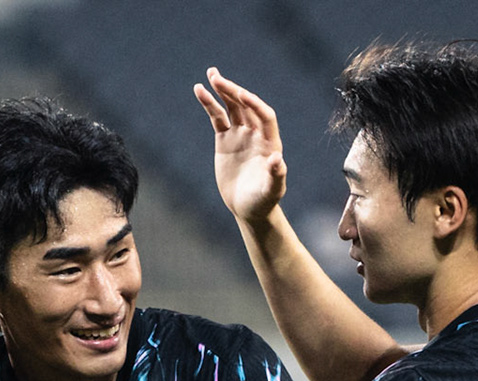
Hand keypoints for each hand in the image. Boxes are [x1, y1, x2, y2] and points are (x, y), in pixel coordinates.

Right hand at [194, 67, 287, 224]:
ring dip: (222, 90)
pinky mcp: (225, 140)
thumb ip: (276, 175)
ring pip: (231, 107)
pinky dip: (209, 104)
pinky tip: (200, 90)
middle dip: (232, 91)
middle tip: (216, 78)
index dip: (254, 104)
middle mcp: (256, 134)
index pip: (264, 115)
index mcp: (270, 142)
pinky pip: (217, 117)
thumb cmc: (263, 201)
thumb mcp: (271, 191)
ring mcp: (240, 135)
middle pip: (245, 105)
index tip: (241, 95)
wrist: (248, 208)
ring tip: (211, 74)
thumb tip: (277, 159)